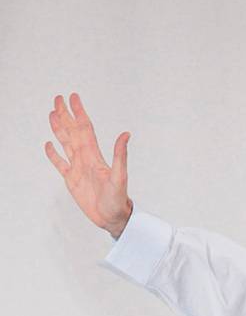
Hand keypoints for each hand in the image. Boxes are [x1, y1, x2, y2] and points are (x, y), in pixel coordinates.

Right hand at [46, 93, 132, 236]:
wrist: (112, 217)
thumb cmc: (118, 199)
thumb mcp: (120, 176)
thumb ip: (120, 155)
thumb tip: (126, 135)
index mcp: (94, 155)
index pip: (85, 128)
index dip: (79, 112)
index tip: (73, 98)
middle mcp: (85, 158)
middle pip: (72, 132)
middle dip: (65, 115)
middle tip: (58, 99)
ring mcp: (77, 168)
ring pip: (65, 143)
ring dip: (59, 129)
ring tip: (52, 114)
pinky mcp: (72, 180)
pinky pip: (60, 164)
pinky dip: (53, 154)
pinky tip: (49, 145)